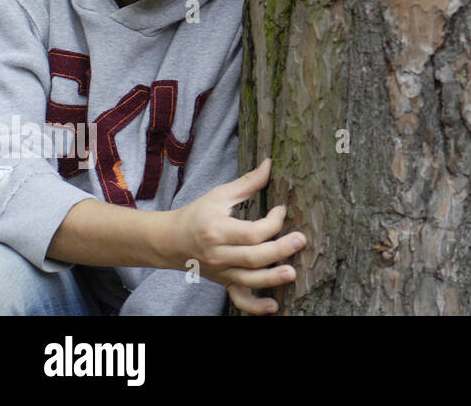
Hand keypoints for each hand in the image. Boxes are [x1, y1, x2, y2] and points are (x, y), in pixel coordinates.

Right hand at [167, 158, 306, 313]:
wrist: (169, 242)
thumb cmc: (196, 215)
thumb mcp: (219, 196)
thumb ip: (247, 183)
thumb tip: (269, 164)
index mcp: (217, 231)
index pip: (251, 232)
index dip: (273, 222)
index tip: (282, 210)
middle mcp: (219, 255)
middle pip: (253, 257)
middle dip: (280, 250)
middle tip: (301, 240)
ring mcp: (222, 272)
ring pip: (249, 281)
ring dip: (272, 279)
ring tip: (292, 274)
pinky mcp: (224, 282)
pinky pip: (239, 299)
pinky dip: (255, 307)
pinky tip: (274, 307)